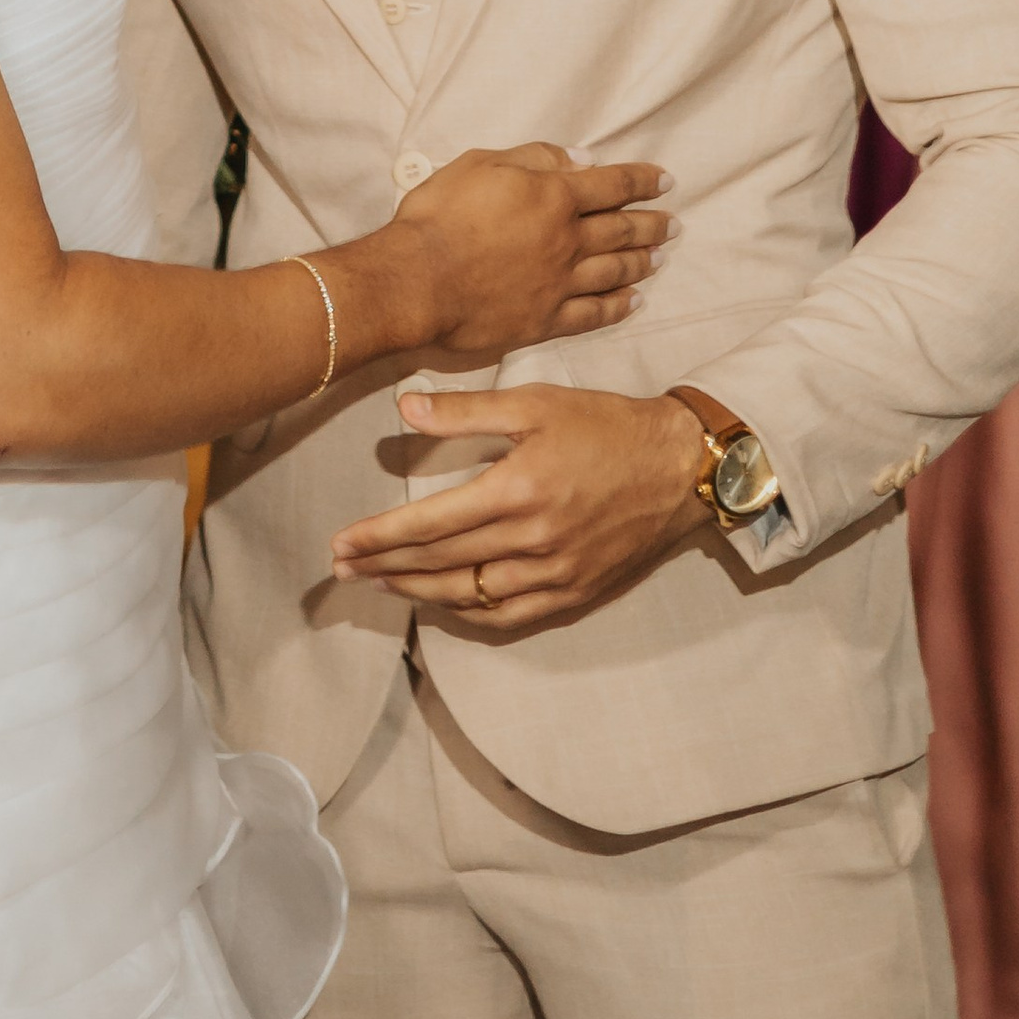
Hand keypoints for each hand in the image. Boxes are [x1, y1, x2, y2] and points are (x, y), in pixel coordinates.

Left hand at [331, 384, 709, 632]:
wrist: (679, 467)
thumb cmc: (605, 425)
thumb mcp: (536, 402)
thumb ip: (466, 411)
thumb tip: (404, 409)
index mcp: (516, 491)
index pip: (429, 524)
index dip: (379, 537)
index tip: (340, 544)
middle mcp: (532, 540)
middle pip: (440, 564)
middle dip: (384, 566)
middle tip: (342, 568)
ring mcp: (554, 573)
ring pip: (469, 596)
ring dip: (417, 592)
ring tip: (380, 584)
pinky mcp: (574, 592)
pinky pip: (509, 615)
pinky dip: (468, 613)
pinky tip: (442, 602)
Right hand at [377, 142, 670, 367]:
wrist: (416, 281)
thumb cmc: (440, 216)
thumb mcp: (481, 164)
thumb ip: (533, 158)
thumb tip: (577, 158)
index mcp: (554, 197)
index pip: (612, 184)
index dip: (642, 180)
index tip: (665, 181)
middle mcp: (567, 241)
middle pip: (622, 230)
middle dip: (652, 224)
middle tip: (674, 224)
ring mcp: (559, 284)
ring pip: (614, 272)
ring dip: (642, 262)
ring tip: (660, 257)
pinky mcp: (545, 320)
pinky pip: (593, 314)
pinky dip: (617, 307)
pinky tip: (633, 303)